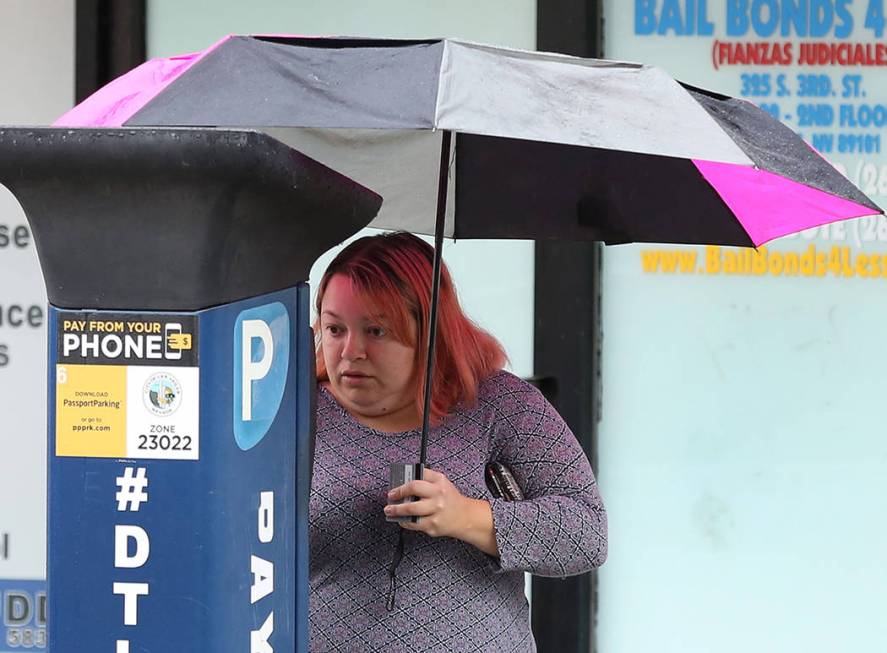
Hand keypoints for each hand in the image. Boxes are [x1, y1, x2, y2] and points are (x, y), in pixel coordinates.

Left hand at [384, 468, 498, 555]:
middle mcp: (438, 494)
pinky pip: (413, 523)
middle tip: (390, 496)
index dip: (404, 480)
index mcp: (440, 481)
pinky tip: (401, 520)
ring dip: (397, 510)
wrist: (465, 517)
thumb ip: (425, 480)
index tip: (395, 486)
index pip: (418, 475)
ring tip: (390, 510)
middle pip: (413, 489)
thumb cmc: (449, 499)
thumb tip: (402, 483)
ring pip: (411, 509)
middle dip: (398, 493)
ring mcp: (436, 510)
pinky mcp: (433, 524)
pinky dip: (404, 521)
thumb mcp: (441, 484)